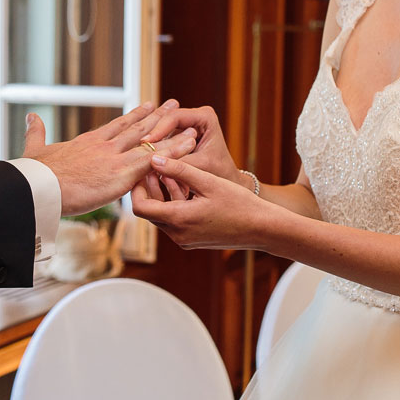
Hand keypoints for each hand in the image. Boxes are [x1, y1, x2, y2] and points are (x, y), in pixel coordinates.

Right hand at [23, 100, 197, 216]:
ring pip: (151, 141)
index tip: (147, 106)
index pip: (117, 126)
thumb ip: (36, 133)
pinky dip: (174, 152)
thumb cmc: (35, 174)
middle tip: (173, 105)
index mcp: (88, 141)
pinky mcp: (123, 173)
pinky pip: (156, 160)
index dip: (134, 116)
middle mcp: (106, 145)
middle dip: (158, 117)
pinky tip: (190, 145)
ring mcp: (116, 158)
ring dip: (173, 132)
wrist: (39, 186)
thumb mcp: (35, 150)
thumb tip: (30, 117)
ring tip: (190, 123)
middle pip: (138, 127)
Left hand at [132, 155, 266, 249]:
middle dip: (150, 189)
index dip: (137, 188)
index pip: (140, 207)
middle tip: (155, 166)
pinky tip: (186, 188)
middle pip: (149, 211)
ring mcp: (184, 241)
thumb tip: (153, 158)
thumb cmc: (239, 203)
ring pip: (162, 216)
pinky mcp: (192, 241)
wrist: (262, 229)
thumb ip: (178, 170)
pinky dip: (174, 205)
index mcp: (179, 220)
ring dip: (163, 195)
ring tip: (173, 173)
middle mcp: (177, 235)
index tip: (142, 169)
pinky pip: (174, 223)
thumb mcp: (208, 181)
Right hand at [141, 106, 254, 191]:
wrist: (225, 183)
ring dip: (150, 144)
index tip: (146, 143)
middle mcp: (194, 116)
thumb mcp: (200, 167)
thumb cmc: (219, 174)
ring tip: (136, 155)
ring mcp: (185, 125)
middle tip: (135, 149)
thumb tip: (155, 164)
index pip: (176, 117)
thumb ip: (180, 163)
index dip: (159, 129)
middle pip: (165, 121)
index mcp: (205, 116)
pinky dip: (153, 150)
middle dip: (151, 136)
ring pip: (161, 130)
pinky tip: (140, 160)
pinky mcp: (177, 136)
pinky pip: (161, 140)